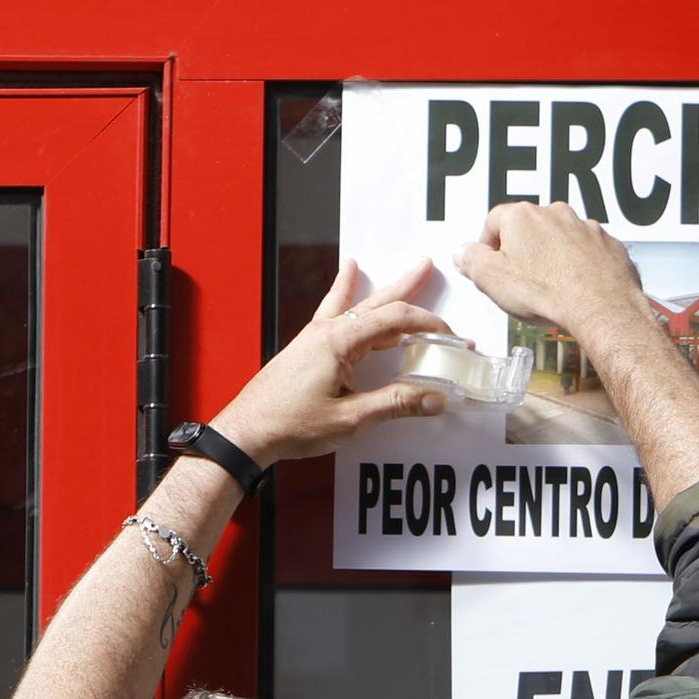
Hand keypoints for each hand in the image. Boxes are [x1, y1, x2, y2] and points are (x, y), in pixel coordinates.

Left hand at [211, 258, 448, 466]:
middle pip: (377, 302)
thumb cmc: (290, 425)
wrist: (248, 431)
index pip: (394, 320)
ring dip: (385, 289)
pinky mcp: (309, 346)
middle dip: (408, 288)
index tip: (450, 337)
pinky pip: (335, 309)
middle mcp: (327, 331)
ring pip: (359, 304)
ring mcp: (316, 336)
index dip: (427, 326)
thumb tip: (433, 399)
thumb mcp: (350, 420)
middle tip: (429, 268)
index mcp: (339, 342)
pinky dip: (347, 289)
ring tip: (403, 271)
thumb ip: (393, 405)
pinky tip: (349, 273)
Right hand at [455, 202, 650, 340]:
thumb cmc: (548, 292)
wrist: (600, 306)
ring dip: (552, 257)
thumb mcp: (492, 281)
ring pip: (560, 238)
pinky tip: (576, 288)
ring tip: (550, 288)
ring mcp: (583, 226)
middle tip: (519, 280)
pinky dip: (580, 265)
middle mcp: (553, 213)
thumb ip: (472, 262)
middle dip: (522, 251)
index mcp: (521, 217)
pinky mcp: (606, 244)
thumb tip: (462, 253)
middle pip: (529, 228)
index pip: (493, 221)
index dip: (487, 244)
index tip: (488, 263)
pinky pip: (587, 251)